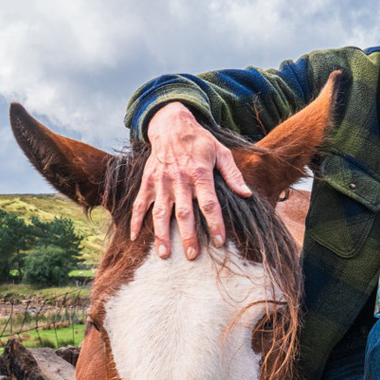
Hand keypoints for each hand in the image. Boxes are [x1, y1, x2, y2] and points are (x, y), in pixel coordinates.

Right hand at [129, 103, 251, 259]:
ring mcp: (161, 182)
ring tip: (164, 254)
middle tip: (192, 255)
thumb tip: (246, 194)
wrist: (171, 125)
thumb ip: (233, 174)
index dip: (215, 223)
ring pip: (160, 212)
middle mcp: (179, 180)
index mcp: (199, 174)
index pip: (209, 203)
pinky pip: (139, 203)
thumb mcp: (221, 152)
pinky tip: (134, 236)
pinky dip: (135, 220)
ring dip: (161, 234)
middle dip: (188, 235)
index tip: (220, 241)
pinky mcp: (147, 181)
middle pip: (184, 213)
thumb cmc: (200, 141)